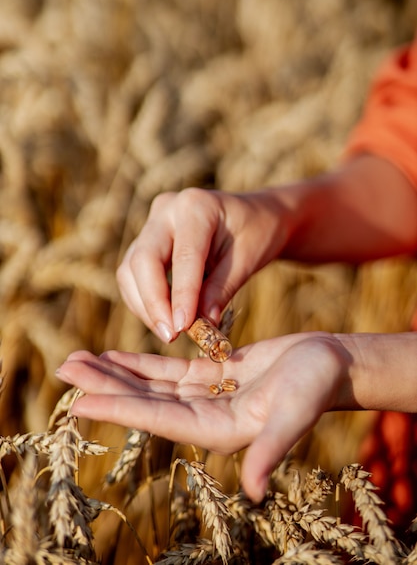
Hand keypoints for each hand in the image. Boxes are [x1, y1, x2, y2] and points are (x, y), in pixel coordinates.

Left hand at [56, 332, 347, 501]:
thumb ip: (272, 448)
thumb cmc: (316, 386)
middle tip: (64, 368)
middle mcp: (206, 417)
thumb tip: (254, 491)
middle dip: (105, 385)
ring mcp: (207, 397)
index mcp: (218, 430)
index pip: (157, 419)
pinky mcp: (214, 376)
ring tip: (79, 359)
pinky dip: (141, 363)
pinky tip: (116, 356)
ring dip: (116, 372)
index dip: (118, 409)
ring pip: (151, 384)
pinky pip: (169, 370)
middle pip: (144, 401)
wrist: (331, 364)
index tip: (78, 400)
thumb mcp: (294, 413)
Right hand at [116, 188, 289, 342]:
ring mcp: (152, 223)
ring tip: (169, 333)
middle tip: (170, 336)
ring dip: (145, 305)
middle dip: (153, 303)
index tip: (183, 328)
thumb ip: (221, 290)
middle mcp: (167, 209)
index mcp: (197, 206)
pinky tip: (163, 319)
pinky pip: (132, 273)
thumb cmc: (257, 232)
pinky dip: (143, 300)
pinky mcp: (146, 239)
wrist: (255, 214)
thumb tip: (200, 327)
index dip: (180, 295)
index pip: (183, 257)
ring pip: (130, 269)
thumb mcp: (248, 260)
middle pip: (143, 260)